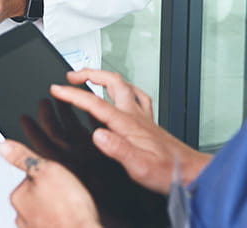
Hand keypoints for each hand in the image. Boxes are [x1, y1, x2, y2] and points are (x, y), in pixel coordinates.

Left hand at [0, 140, 101, 227]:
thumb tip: (5, 146)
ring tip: (69, 207)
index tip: (57, 180)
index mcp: (18, 196)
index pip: (30, 177)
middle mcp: (21, 216)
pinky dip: (60, 220)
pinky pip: (54, 222)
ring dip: (56, 208)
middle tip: (65, 194)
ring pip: (46, 210)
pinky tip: (70, 217)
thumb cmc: (68, 209)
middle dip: (51, 193)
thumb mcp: (46, 171)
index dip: (47, 175)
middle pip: (37, 195)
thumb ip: (23, 158)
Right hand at [51, 69, 211, 194]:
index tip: (57, 89)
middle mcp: (135, 115)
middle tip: (71, 76)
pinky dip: (126, 89)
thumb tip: (98, 135)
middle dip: (89, 73)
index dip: (73, 94)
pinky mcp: (149, 122)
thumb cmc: (166, 172)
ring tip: (91, 77)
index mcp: (128, 124)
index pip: (95, 103)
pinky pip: (137, 96)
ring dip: (105, 77)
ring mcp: (143, 117)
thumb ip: (117, 149)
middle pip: (111, 82)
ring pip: (123, 85)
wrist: (189, 173)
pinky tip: (123, 93)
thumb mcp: (138, 166)